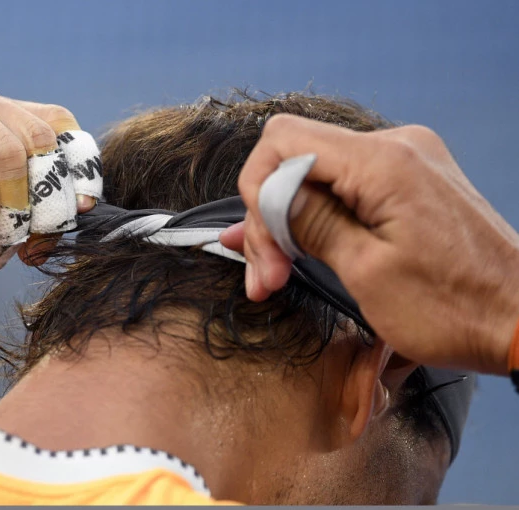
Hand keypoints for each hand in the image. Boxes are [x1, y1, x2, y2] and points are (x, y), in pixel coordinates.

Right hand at [220, 114, 518, 374]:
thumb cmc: (458, 307)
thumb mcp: (367, 271)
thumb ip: (312, 223)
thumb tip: (268, 196)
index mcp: (384, 164)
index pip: (284, 140)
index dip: (257, 187)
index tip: (261, 239)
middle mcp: (397, 149)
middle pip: (297, 161)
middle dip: (270, 218)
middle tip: (266, 275)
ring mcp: (406, 164)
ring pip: (317, 178)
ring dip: (291, 225)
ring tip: (277, 275)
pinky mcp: (410, 183)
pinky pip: (347, 188)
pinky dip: (319, 219)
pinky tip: (297, 248)